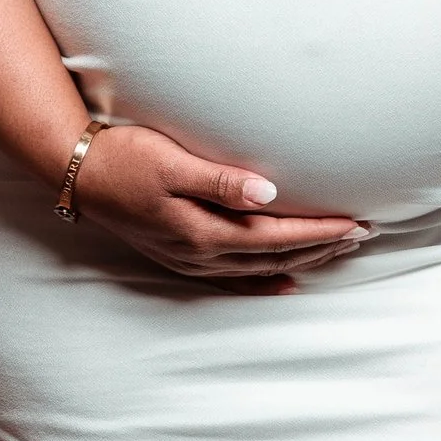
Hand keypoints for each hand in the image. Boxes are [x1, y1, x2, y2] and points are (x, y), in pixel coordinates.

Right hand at [69, 122, 364, 285]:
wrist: (77, 172)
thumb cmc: (125, 157)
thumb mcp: (172, 162)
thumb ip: (221, 181)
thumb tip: (270, 194)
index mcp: (204, 229)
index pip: (278, 237)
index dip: (321, 233)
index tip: (357, 224)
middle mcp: (201, 252)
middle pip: (276, 258)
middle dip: (322, 248)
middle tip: (364, 237)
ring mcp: (189, 259)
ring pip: (260, 270)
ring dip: (301, 262)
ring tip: (337, 252)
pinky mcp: (180, 256)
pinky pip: (234, 279)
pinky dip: (265, 283)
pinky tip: (286, 284)